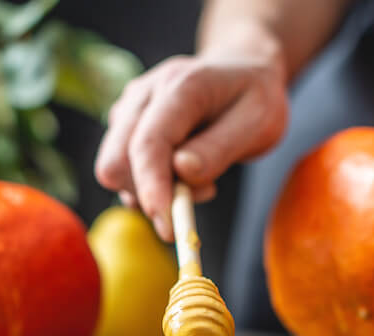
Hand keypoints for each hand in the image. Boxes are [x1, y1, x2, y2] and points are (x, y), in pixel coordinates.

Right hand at [95, 53, 287, 240]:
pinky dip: (150, 183)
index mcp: (180, 86)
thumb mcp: (259, 122)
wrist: (240, 70)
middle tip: (197, 197)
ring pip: (114, 169)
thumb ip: (220, 147)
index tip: (168, 227)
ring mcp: (128, 107)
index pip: (148, 143)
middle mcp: (144, 94)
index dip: (152, 188)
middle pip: (116, 162)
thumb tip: (182, 171)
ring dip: (153, 190)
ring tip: (200, 176)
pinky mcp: (123, 123)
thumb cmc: (254, 97)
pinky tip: (182, 171)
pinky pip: (122, 169)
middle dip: (149, 194)